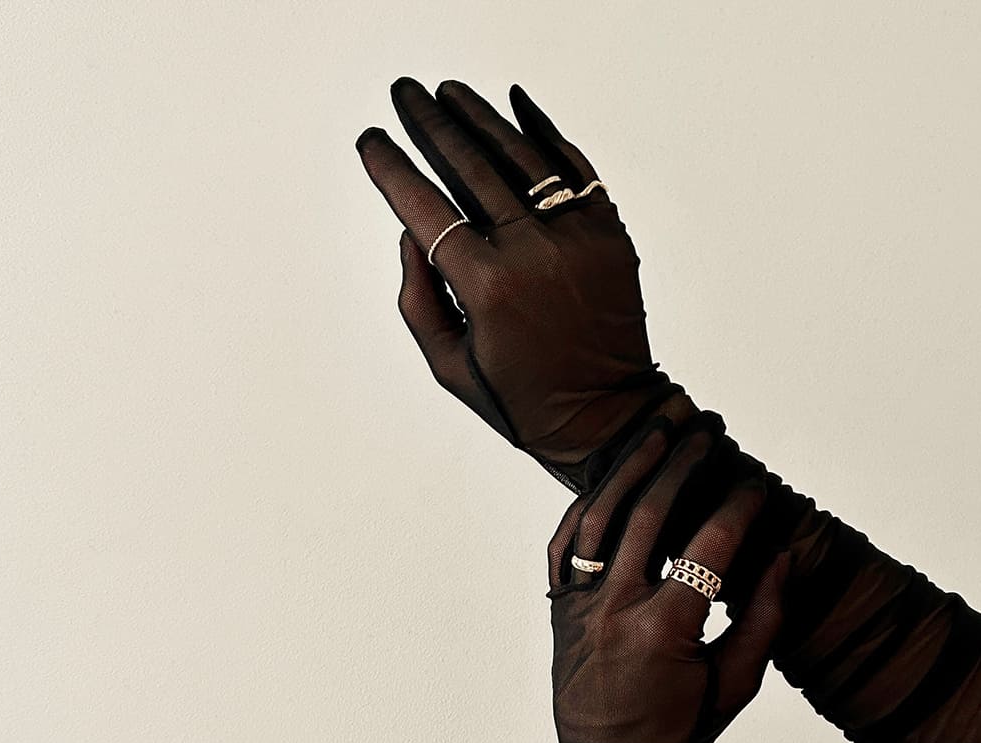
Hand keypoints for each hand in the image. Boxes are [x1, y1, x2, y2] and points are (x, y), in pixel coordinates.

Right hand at [356, 78, 682, 469]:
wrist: (609, 414)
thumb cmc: (520, 398)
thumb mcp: (447, 363)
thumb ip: (418, 295)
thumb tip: (412, 229)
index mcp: (486, 286)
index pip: (425, 208)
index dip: (392, 169)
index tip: (371, 140)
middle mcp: (532, 250)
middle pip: (469, 167)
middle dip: (430, 123)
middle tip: (405, 92)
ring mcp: (577, 236)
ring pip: (521, 156)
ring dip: (480, 117)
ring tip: (449, 92)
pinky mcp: (609, 232)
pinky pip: (574, 167)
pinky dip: (544, 132)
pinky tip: (518, 103)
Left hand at [544, 418, 788, 742]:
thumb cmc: (679, 729)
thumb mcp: (736, 682)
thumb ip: (764, 618)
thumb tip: (786, 558)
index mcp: (664, 629)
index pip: (708, 549)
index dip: (736, 509)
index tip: (755, 485)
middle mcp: (615, 608)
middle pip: (649, 516)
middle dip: (681, 466)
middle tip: (703, 433)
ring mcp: (579, 604)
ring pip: (599, 518)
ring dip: (629, 469)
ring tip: (656, 433)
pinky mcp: (558, 607)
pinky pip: (563, 544)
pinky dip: (584, 507)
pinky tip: (608, 479)